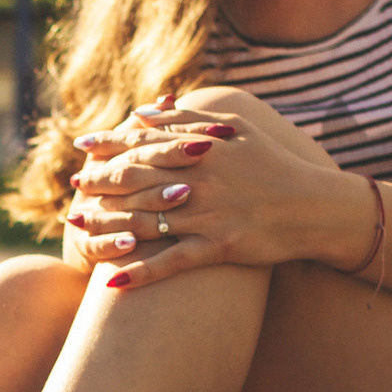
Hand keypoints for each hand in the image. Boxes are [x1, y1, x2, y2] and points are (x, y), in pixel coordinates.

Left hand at [64, 96, 367, 289]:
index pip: (144, 142)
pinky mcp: (220, 246)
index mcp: (202, 147)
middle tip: (74, 188)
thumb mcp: (236, 129)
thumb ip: (188, 119)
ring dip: (106, 225)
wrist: (317, 207)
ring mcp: (208, 213)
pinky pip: (171, 262)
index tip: (81, 145)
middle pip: (136, 179)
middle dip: (99, 183)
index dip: (109, 143)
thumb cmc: (275, 165)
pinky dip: (140, 273)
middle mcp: (200, 178)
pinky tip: (112, 281)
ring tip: (77, 230)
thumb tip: (143, 110)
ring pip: (145, 220)